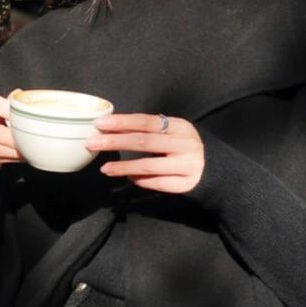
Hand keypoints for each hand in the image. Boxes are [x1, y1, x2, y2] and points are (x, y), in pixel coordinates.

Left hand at [85, 111, 205, 193]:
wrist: (213, 168)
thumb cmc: (183, 147)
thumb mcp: (172, 132)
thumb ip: (148, 130)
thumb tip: (112, 127)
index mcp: (180, 127)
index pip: (147, 122)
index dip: (122, 122)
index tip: (100, 123)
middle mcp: (185, 145)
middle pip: (144, 142)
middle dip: (115, 142)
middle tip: (92, 143)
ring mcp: (186, 166)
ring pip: (148, 166)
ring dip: (123, 167)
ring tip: (104, 168)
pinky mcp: (184, 184)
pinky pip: (156, 183)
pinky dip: (138, 180)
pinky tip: (126, 177)